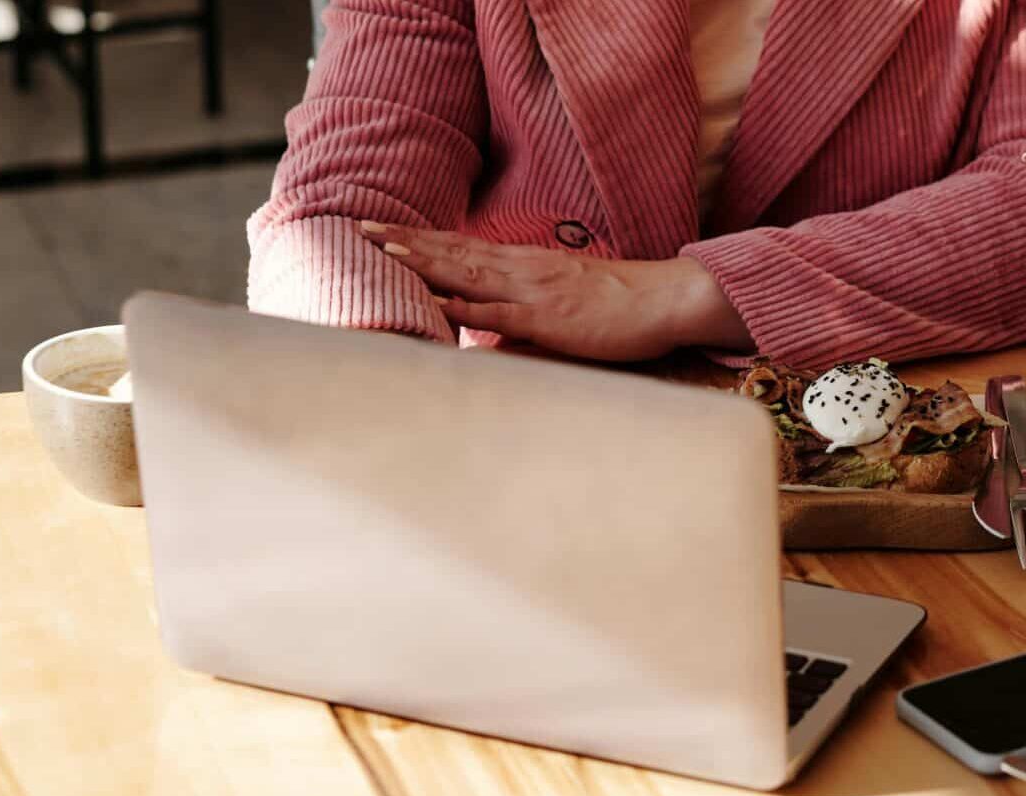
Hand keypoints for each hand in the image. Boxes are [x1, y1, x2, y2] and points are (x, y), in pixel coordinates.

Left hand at [361, 222, 751, 360]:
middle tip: (361, 226)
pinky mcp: (549, 319)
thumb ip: (521, 318)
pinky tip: (437, 301)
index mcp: (524, 265)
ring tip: (384, 249)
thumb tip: (486, 339)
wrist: (664, 300)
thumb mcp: (562, 306)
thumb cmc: (619, 306)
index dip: (419, 238)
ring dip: (425, 260)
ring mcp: (533, 291)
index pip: (461, 247)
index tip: (380, 229)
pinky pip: (500, 313)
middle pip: (453, 250)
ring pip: (468, 272)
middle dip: (406, 239)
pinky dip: (466, 305)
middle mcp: (522, 270)